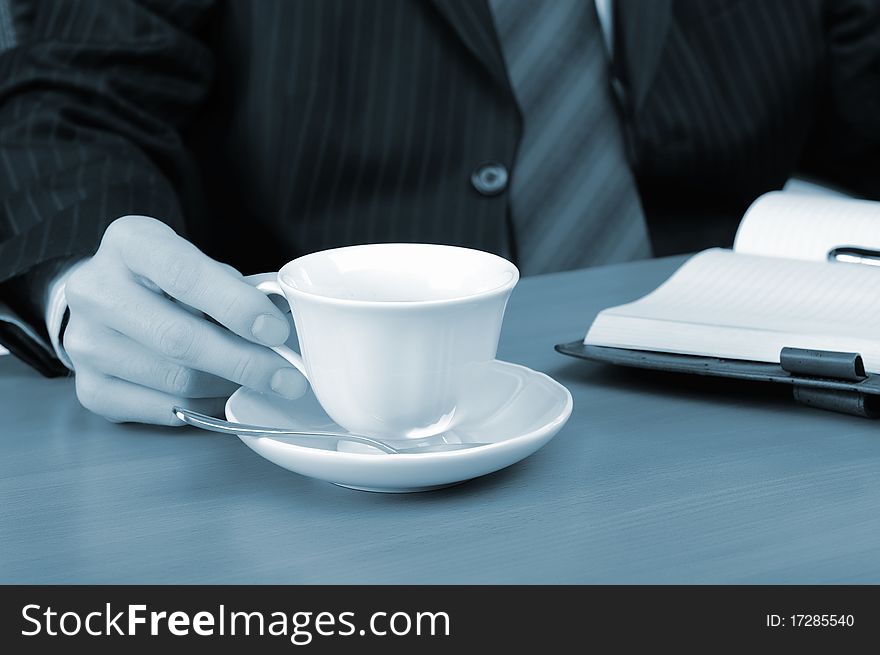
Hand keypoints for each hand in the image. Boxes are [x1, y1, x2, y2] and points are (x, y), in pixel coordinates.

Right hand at [63, 215, 305, 424]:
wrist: (107, 299)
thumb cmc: (166, 281)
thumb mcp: (199, 262)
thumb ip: (237, 286)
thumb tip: (284, 317)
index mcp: (130, 243)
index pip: (185, 275)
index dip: (237, 306)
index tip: (276, 331)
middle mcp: (96, 290)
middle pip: (179, 339)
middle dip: (245, 362)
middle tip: (287, 377)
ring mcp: (86, 343)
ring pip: (175, 380)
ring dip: (229, 386)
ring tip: (259, 382)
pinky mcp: (89, 387)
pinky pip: (162, 408)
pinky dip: (203, 406)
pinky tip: (224, 394)